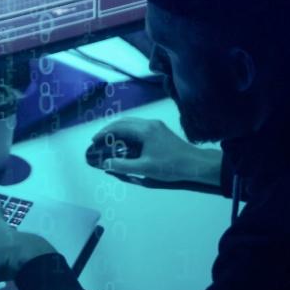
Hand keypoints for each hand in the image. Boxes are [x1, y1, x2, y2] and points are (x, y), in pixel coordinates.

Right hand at [91, 116, 221, 185]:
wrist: (194, 164)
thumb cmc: (170, 166)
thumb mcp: (145, 168)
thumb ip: (123, 165)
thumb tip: (106, 163)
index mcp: (144, 130)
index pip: (119, 127)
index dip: (105, 133)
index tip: (94, 140)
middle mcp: (149, 123)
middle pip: (124, 121)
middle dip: (110, 129)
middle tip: (99, 139)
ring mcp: (156, 125)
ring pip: (132, 122)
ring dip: (119, 129)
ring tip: (110, 140)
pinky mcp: (160, 130)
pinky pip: (139, 126)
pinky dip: (128, 131)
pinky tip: (126, 141)